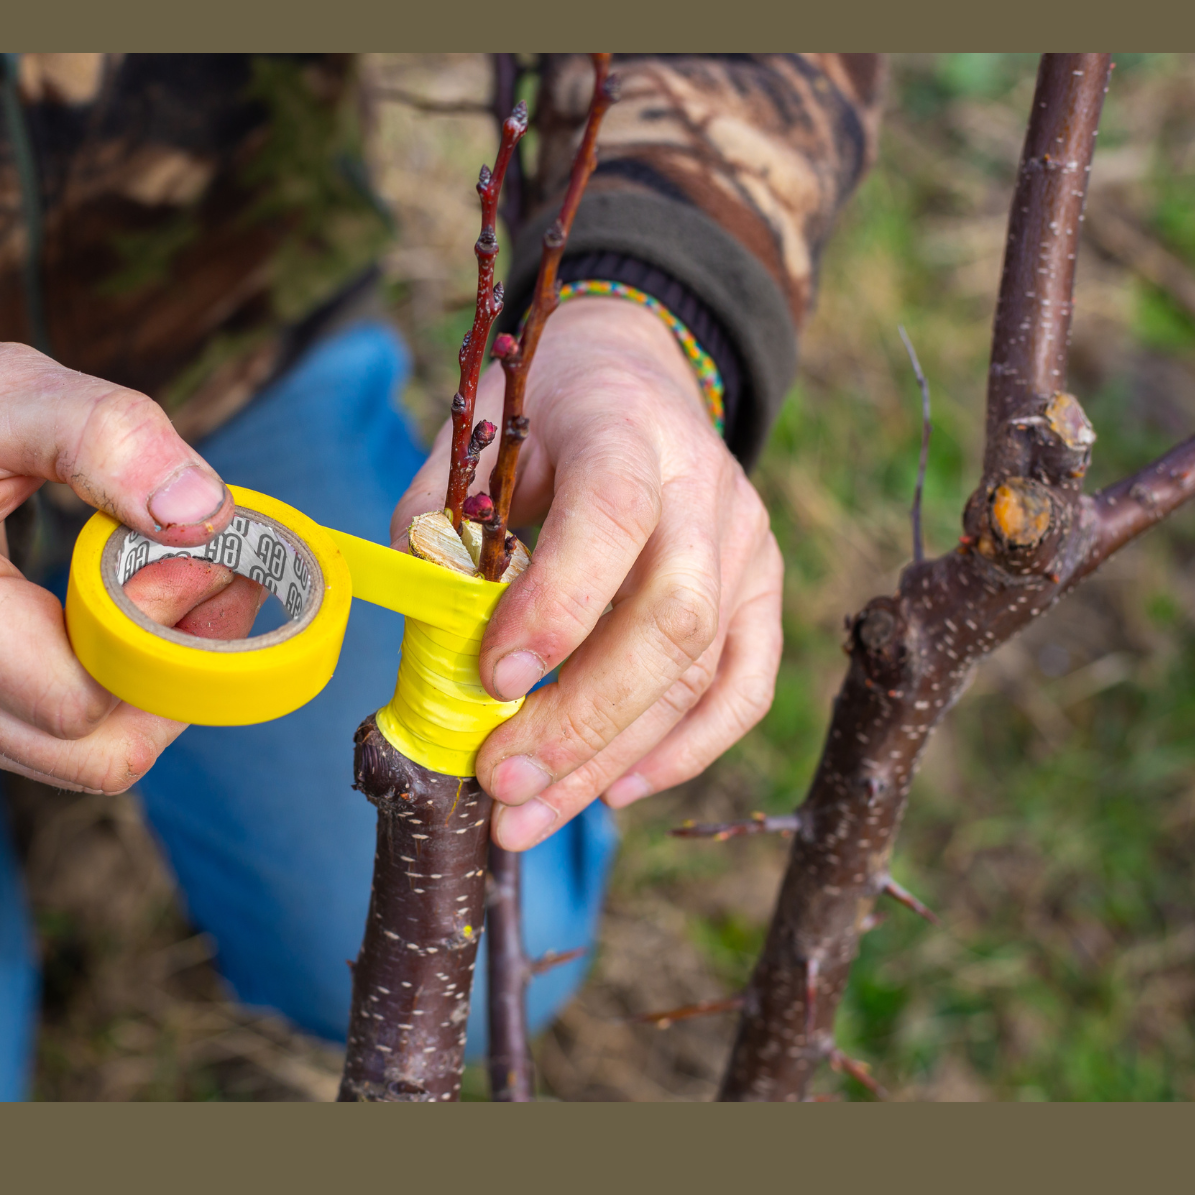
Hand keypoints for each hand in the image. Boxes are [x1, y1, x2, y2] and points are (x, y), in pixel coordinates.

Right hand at [0, 326, 252, 789]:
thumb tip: (207, 515)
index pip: (73, 698)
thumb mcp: (9, 388)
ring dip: (153, 686)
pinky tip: (132, 612)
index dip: (159, 641)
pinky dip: (114, 694)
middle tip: (215, 578)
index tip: (200, 555)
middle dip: (175, 676)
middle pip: (92, 754)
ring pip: (83, 760)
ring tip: (182, 582)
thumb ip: (110, 437)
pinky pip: (56, 745)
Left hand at [391, 298, 782, 850]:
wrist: (635, 379)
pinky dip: (681, 754)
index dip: (558, 604)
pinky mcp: (765, 590)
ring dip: (609, 759)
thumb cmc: (540, 417)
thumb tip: (429, 638)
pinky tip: (613, 791)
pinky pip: (742, 689)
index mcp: (624, 428)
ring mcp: (746, 543)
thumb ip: (440, 528)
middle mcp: (704, 486)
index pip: (611, 517)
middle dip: (581, 717)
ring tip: (525, 815)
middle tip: (498, 778)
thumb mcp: (474, 441)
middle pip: (672, 619)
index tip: (492, 676)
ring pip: (701, 672)